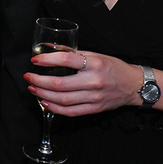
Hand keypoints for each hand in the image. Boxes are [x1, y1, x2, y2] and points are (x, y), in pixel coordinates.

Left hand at [24, 51, 140, 116]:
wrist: (134, 85)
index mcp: (94, 64)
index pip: (66, 60)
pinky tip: (45, 103)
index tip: (35, 60)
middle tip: (28, 77)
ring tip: (33, 89)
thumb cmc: (114, 67)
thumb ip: (76, 54)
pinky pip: (71, 112)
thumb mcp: (96, 55)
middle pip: (60, 84)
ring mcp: (94, 97)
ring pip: (63, 100)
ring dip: (43, 95)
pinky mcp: (94, 109)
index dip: (47, 60)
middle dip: (39, 81)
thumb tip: (53, 51)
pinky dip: (55, 108)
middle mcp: (94, 81)